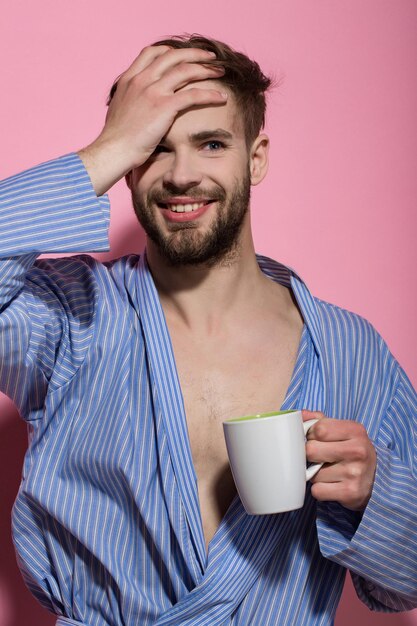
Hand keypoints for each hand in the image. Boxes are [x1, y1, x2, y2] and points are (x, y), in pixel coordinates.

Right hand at [78, 46, 226, 194]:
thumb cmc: (116, 139)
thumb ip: (129, 100)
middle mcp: (142, 80)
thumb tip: (135, 104)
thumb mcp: (118, 110)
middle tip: (210, 58)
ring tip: (220, 71)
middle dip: (195, 54)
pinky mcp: (164, 106)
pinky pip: (193, 95)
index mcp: (130, 79)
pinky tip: (221, 97)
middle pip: (173, 56)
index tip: (183, 55)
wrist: (113, 150)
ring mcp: (153, 91)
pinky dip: (210, 94)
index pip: (152, 53)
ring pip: (185, 70)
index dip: (171, 51)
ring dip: (206, 68)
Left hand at [303, 410, 376, 510]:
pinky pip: (317, 491)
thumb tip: (300, 414)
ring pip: (313, 473)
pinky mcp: (350, 492)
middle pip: (311, 450)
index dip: (311, 435)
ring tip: (329, 471)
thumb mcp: (342, 430)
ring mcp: (354, 473)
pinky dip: (320, 490)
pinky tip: (331, 485)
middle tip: (319, 457)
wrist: (377, 478)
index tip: (316, 439)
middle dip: (310, 455)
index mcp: (355, 430)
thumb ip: (319, 420)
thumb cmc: (352, 450)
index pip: (319, 429)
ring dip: (315, 474)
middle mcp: (357, 451)